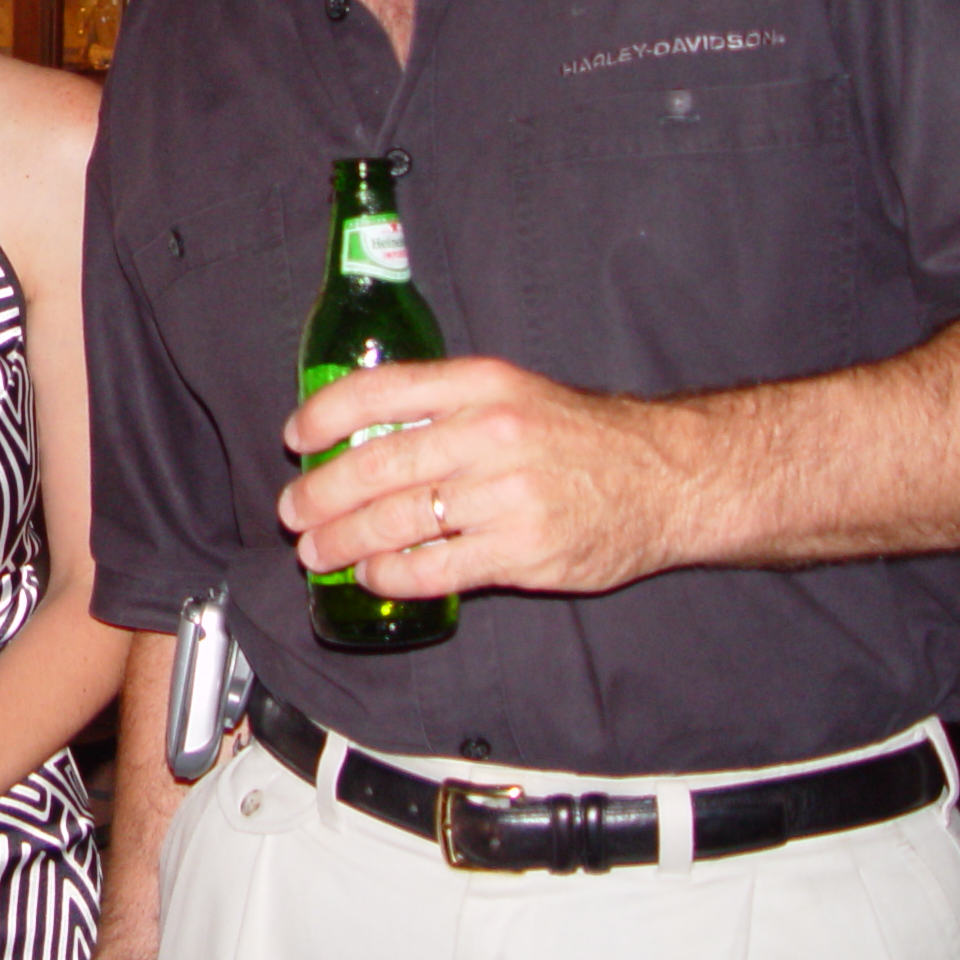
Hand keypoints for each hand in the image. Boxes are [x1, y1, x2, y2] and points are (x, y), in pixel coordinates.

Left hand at [278, 356, 708, 596]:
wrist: (666, 478)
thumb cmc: (574, 436)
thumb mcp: (511, 393)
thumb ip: (442, 407)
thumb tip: (357, 433)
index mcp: (480, 385)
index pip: (379, 392)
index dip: (324, 416)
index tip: (296, 438)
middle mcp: (490, 434)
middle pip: (377, 467)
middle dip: (321, 495)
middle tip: (293, 512)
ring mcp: (508, 496)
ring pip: (398, 522)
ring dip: (343, 541)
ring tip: (317, 551)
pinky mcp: (523, 551)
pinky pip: (437, 568)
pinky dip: (392, 574)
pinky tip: (370, 574)